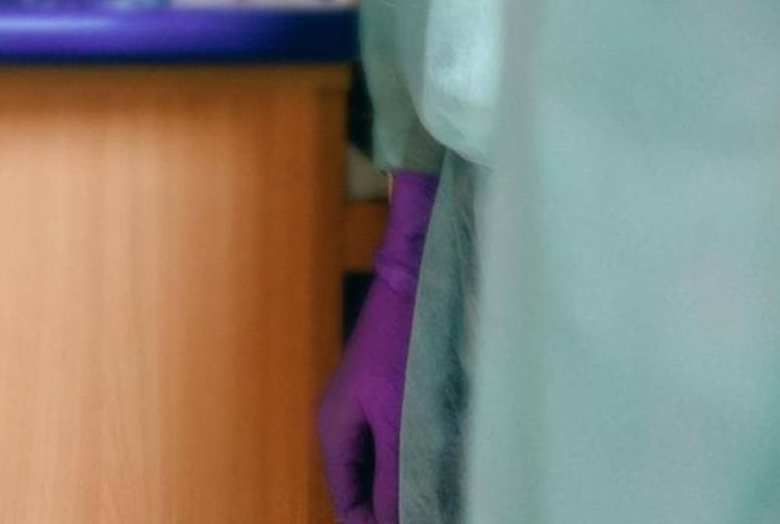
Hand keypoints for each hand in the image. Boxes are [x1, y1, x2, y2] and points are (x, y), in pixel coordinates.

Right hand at [319, 169, 436, 523]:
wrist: (415, 280)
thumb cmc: (405, 342)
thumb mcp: (399, 420)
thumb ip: (392, 476)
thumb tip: (391, 522)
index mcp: (333, 431)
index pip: (348, 507)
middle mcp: (343, 426)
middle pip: (362, 493)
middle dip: (392, 512)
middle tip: (435, 511)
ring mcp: (364, 414)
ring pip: (381, 475)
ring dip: (406, 492)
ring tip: (445, 500)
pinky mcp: (386, 403)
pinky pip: (395, 452)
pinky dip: (414, 468)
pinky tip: (445, 475)